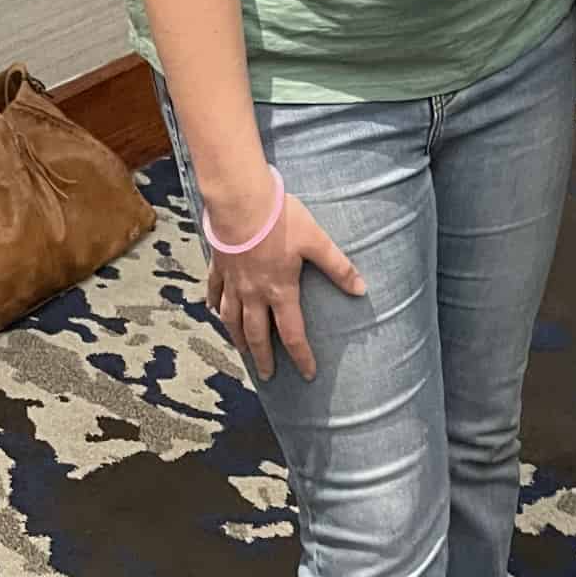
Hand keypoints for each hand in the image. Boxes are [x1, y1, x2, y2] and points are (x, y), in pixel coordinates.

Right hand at [204, 193, 366, 382]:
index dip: (301, 357)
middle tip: (267, 375)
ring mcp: (232, 281)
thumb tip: (361, 289)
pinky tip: (214, 311)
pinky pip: (214, 292)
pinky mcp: (219, 265)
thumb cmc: (280, 220)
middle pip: (257, 334)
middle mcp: (253, 293)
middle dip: (263, 357)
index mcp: (280, 290)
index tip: (308, 375)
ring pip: (231, 319)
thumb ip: (338, 267)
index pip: (292, 334)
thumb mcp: (316, 241)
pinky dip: (214, 304)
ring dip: (238, 338)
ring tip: (241, 350)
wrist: (240, 201)